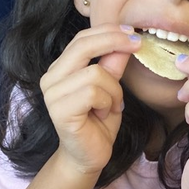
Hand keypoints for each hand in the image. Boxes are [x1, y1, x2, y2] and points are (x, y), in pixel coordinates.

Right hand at [40, 24, 140, 175]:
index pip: (81, 39)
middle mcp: (51, 78)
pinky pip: (93, 93)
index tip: (133, 34)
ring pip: (94, 73)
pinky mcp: (59, 110)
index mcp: (60, 69)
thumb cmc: (98, 123)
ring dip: (113, 90)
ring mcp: (52, 94)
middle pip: (82, 46)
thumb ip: (113, 64)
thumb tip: (126, 39)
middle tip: (137, 45)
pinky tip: (103, 114)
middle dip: (114, 42)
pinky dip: (107, 103)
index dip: (108, 32)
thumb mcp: (111, 88)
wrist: (88, 157)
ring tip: (112, 106)